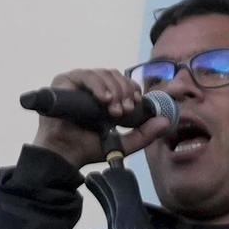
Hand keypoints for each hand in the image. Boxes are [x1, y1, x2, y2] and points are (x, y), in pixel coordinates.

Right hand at [30, 67, 172, 165]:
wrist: (65, 155)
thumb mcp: (122, 142)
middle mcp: (91, 86)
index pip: (123, 82)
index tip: (135, 103)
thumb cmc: (88, 147)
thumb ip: (144, 134)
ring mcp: (77, 83)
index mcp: (104, 95)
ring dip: (113, 90)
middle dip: (124, 91)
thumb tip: (166, 122)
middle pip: (115, 75)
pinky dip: (97, 85)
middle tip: (124, 110)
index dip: (132, 89)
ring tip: (114, 110)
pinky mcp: (63, 82)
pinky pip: (85, 76)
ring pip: (103, 74)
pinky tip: (103, 99)